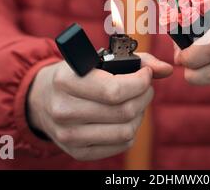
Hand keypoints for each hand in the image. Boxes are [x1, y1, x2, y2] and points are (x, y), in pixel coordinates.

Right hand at [27, 53, 172, 160]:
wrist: (43, 99)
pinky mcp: (78, 152)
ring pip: (126, 131)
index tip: (146, 74)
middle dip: (144, 96)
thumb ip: (137, 59)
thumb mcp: (99, 58)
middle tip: (145, 88)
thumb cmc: (78, 74)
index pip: (114, 90)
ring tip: (136, 102)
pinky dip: (131, 130)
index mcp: (66, 81)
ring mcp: (69, 135)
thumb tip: (166, 69)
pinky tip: (124, 117)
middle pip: (124, 112)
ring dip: (140, 114)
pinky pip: (121, 145)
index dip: (140, 82)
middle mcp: (64, 110)